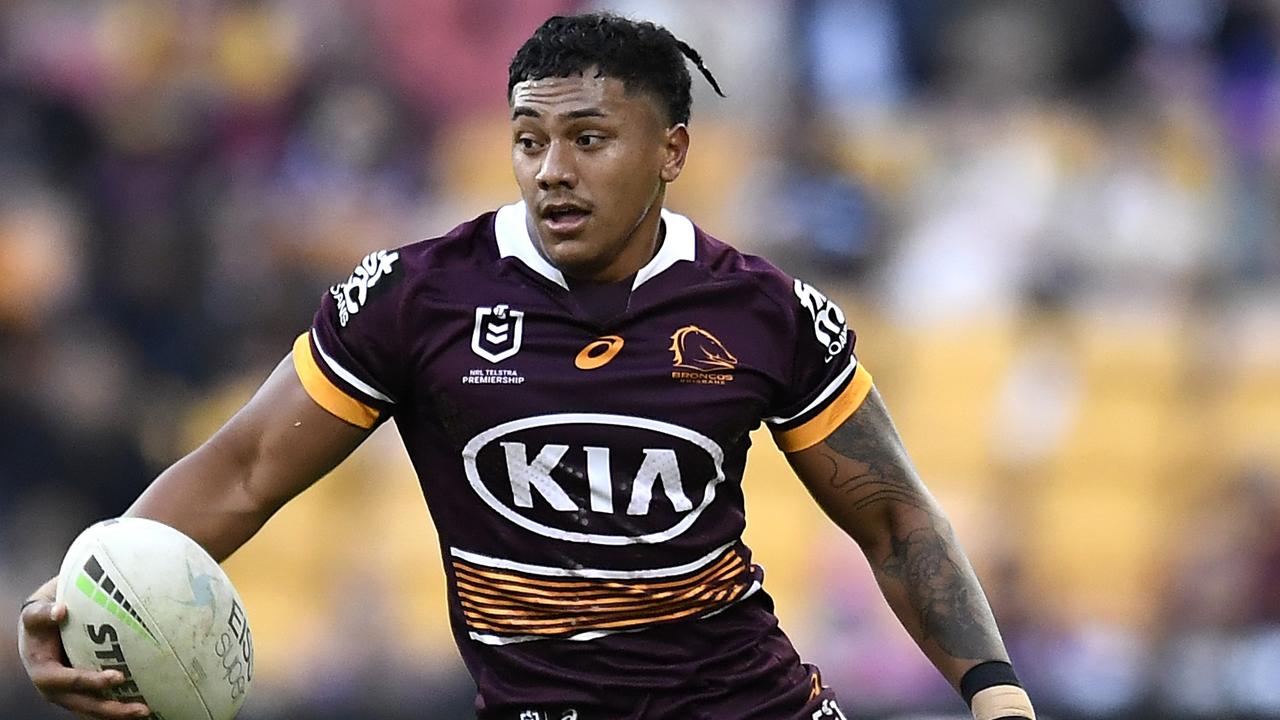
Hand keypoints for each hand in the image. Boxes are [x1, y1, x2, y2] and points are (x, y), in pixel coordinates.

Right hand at [17, 578, 152, 718]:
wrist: (36, 633)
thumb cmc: (40, 621)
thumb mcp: (35, 614)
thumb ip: (44, 613)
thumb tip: (60, 610)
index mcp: (44, 674)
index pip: (70, 681)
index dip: (92, 681)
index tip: (119, 677)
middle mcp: (55, 691)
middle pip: (86, 705)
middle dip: (113, 710)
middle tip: (142, 708)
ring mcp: (68, 697)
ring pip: (95, 712)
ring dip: (119, 715)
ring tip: (147, 712)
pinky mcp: (79, 697)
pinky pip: (100, 707)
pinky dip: (118, 710)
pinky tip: (145, 708)